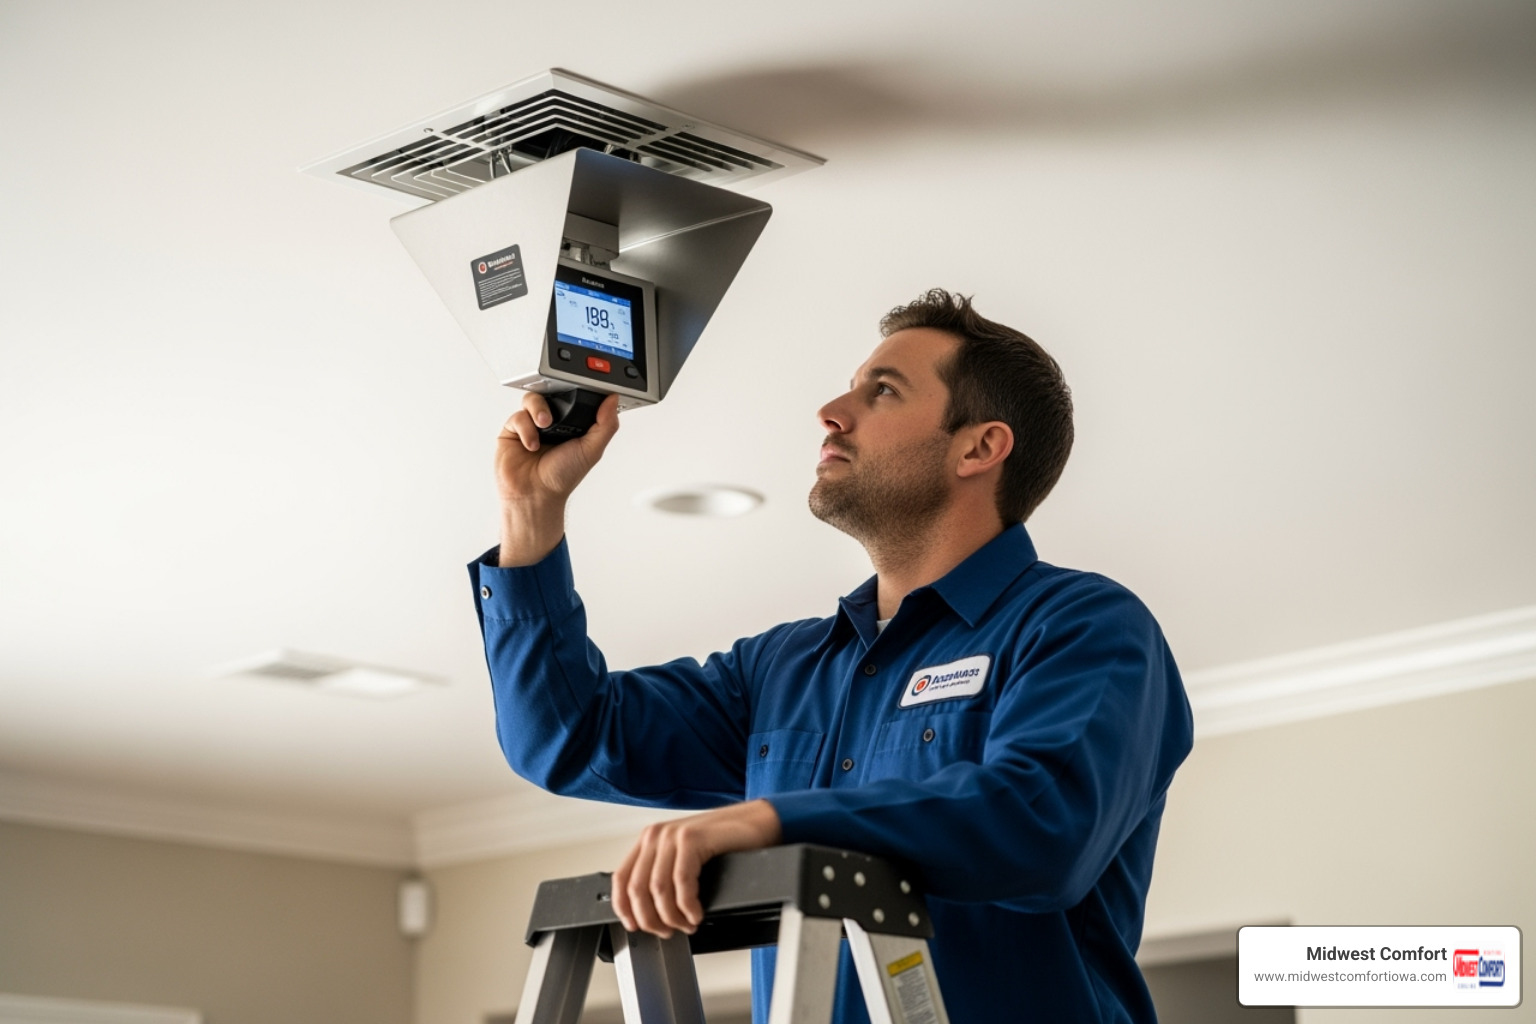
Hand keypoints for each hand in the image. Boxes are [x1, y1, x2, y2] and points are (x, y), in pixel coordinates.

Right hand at [495, 391, 620, 565]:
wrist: (534, 495)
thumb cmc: (562, 478)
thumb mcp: (592, 450)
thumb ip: (606, 425)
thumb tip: (613, 400)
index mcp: (572, 424)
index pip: (575, 398)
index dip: (577, 392)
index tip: (581, 389)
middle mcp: (552, 422)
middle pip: (552, 393)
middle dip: (555, 398)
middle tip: (560, 411)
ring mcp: (532, 425)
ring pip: (533, 399)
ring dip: (539, 410)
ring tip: (544, 425)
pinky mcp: (513, 431)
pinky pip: (518, 416)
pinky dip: (526, 429)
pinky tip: (532, 445)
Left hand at [611, 800, 781, 937]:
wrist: (756, 823)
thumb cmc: (724, 843)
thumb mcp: (685, 859)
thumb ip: (664, 875)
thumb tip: (650, 913)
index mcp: (650, 840)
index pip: (621, 878)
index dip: (624, 908)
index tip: (634, 926)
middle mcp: (656, 835)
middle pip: (637, 888)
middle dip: (651, 919)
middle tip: (668, 931)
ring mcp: (673, 835)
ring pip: (658, 889)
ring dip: (671, 916)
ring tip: (686, 925)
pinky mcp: (692, 838)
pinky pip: (682, 882)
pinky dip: (688, 906)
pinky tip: (696, 914)